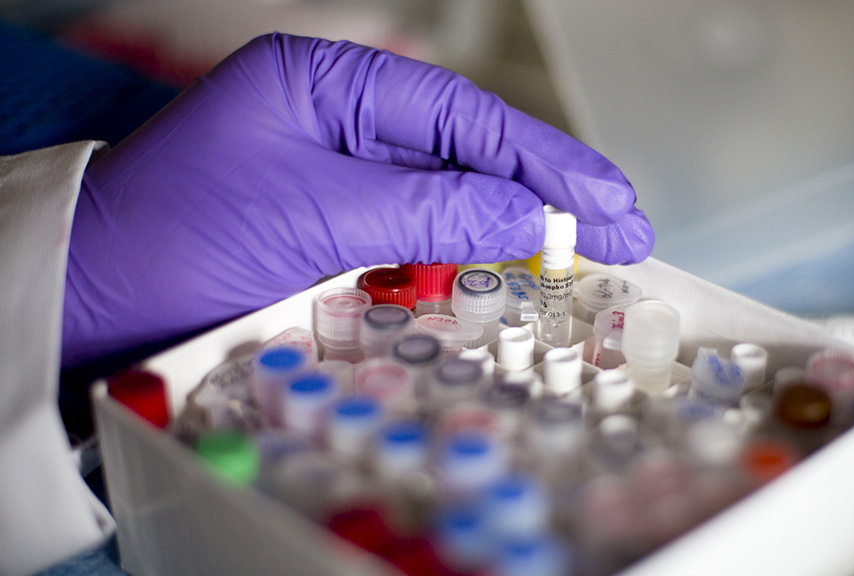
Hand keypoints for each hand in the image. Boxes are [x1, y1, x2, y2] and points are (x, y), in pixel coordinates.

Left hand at [62, 33, 653, 365]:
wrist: (88, 301)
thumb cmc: (177, 238)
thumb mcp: (318, 214)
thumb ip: (435, 212)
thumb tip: (534, 219)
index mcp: (326, 82)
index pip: (461, 115)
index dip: (544, 159)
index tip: (606, 200)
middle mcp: (335, 117)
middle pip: (464, 150)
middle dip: (544, 191)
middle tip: (623, 227)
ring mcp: (333, 171)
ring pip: (445, 193)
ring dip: (510, 225)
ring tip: (585, 251)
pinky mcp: (326, 222)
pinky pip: (412, 231)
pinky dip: (459, 252)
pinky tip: (506, 265)